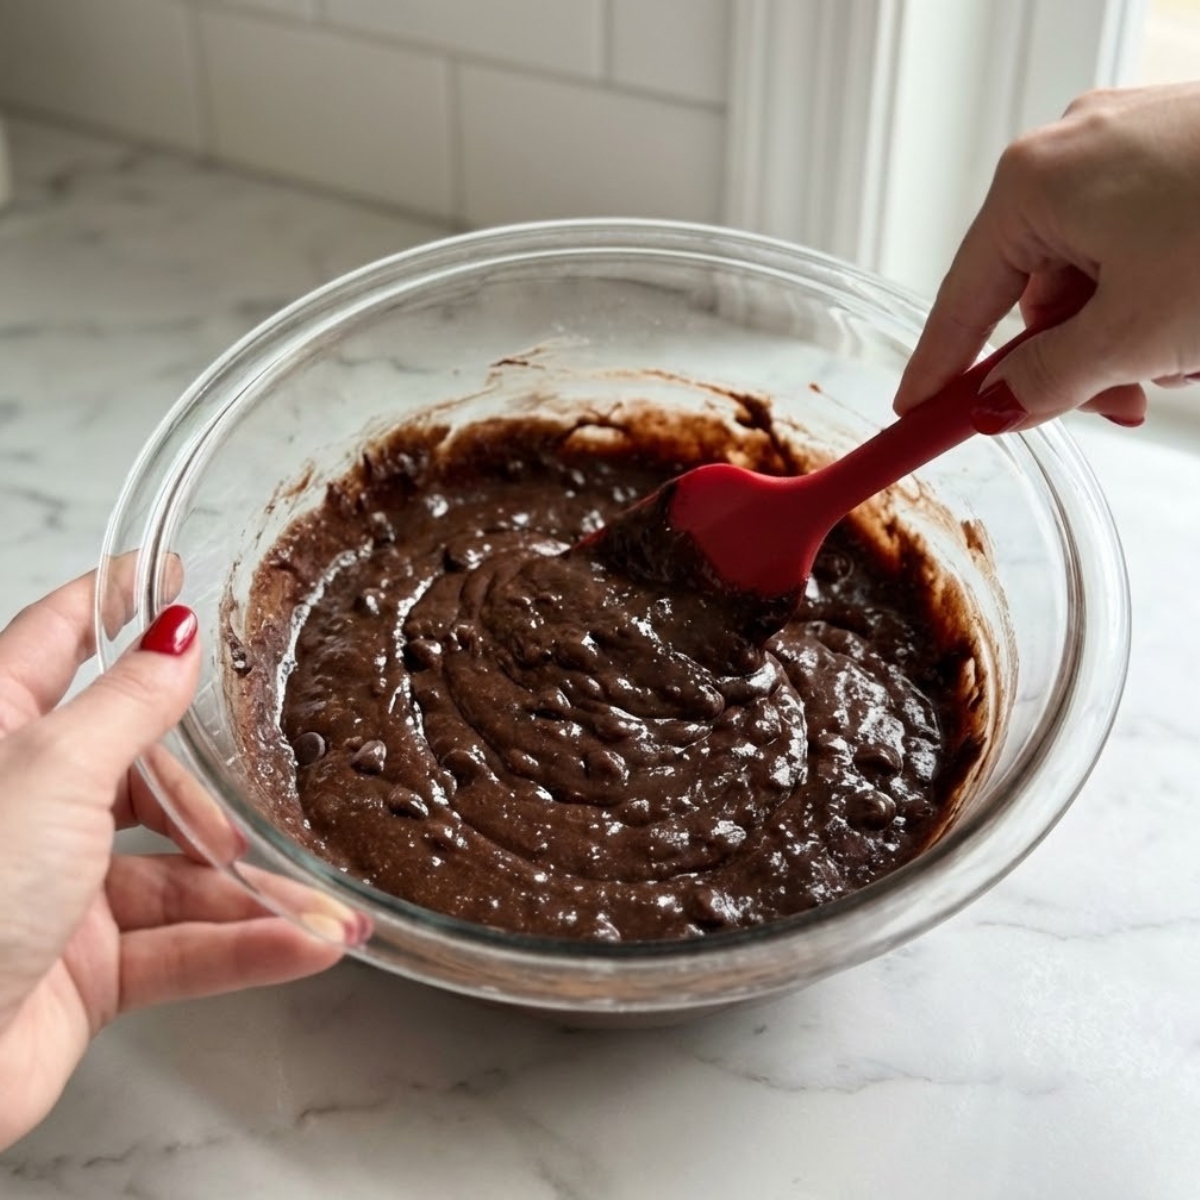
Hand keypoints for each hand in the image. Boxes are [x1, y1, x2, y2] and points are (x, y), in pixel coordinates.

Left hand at [0, 572, 348, 1149]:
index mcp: (3, 735)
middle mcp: (29, 806)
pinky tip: (304, 946)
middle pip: (146, 775)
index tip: (170, 572)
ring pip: (179, 875)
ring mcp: (58, 893)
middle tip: (261, 819)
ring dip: (254, 896)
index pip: (61, 642)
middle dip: (213, 805)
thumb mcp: (50, 770)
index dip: (117, 602)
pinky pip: (181, 950)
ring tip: (323, 909)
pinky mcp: (83, 970)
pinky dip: (245, 950)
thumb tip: (173, 636)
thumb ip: (126, 703)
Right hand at [894, 82, 1199, 430]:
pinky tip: (1196, 319)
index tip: (914, 412)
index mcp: (1036, 182)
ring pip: (1094, 271)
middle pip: (1034, 289)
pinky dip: (1158, 293)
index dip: (938, 366)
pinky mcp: (1182, 150)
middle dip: (1071, 358)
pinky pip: (1139, 241)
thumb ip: (1045, 381)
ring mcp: (1132, 142)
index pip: (960, 298)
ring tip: (1180, 360)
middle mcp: (1074, 148)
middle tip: (1111, 406)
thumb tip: (994, 406)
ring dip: (1125, 333)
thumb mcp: (1131, 335)